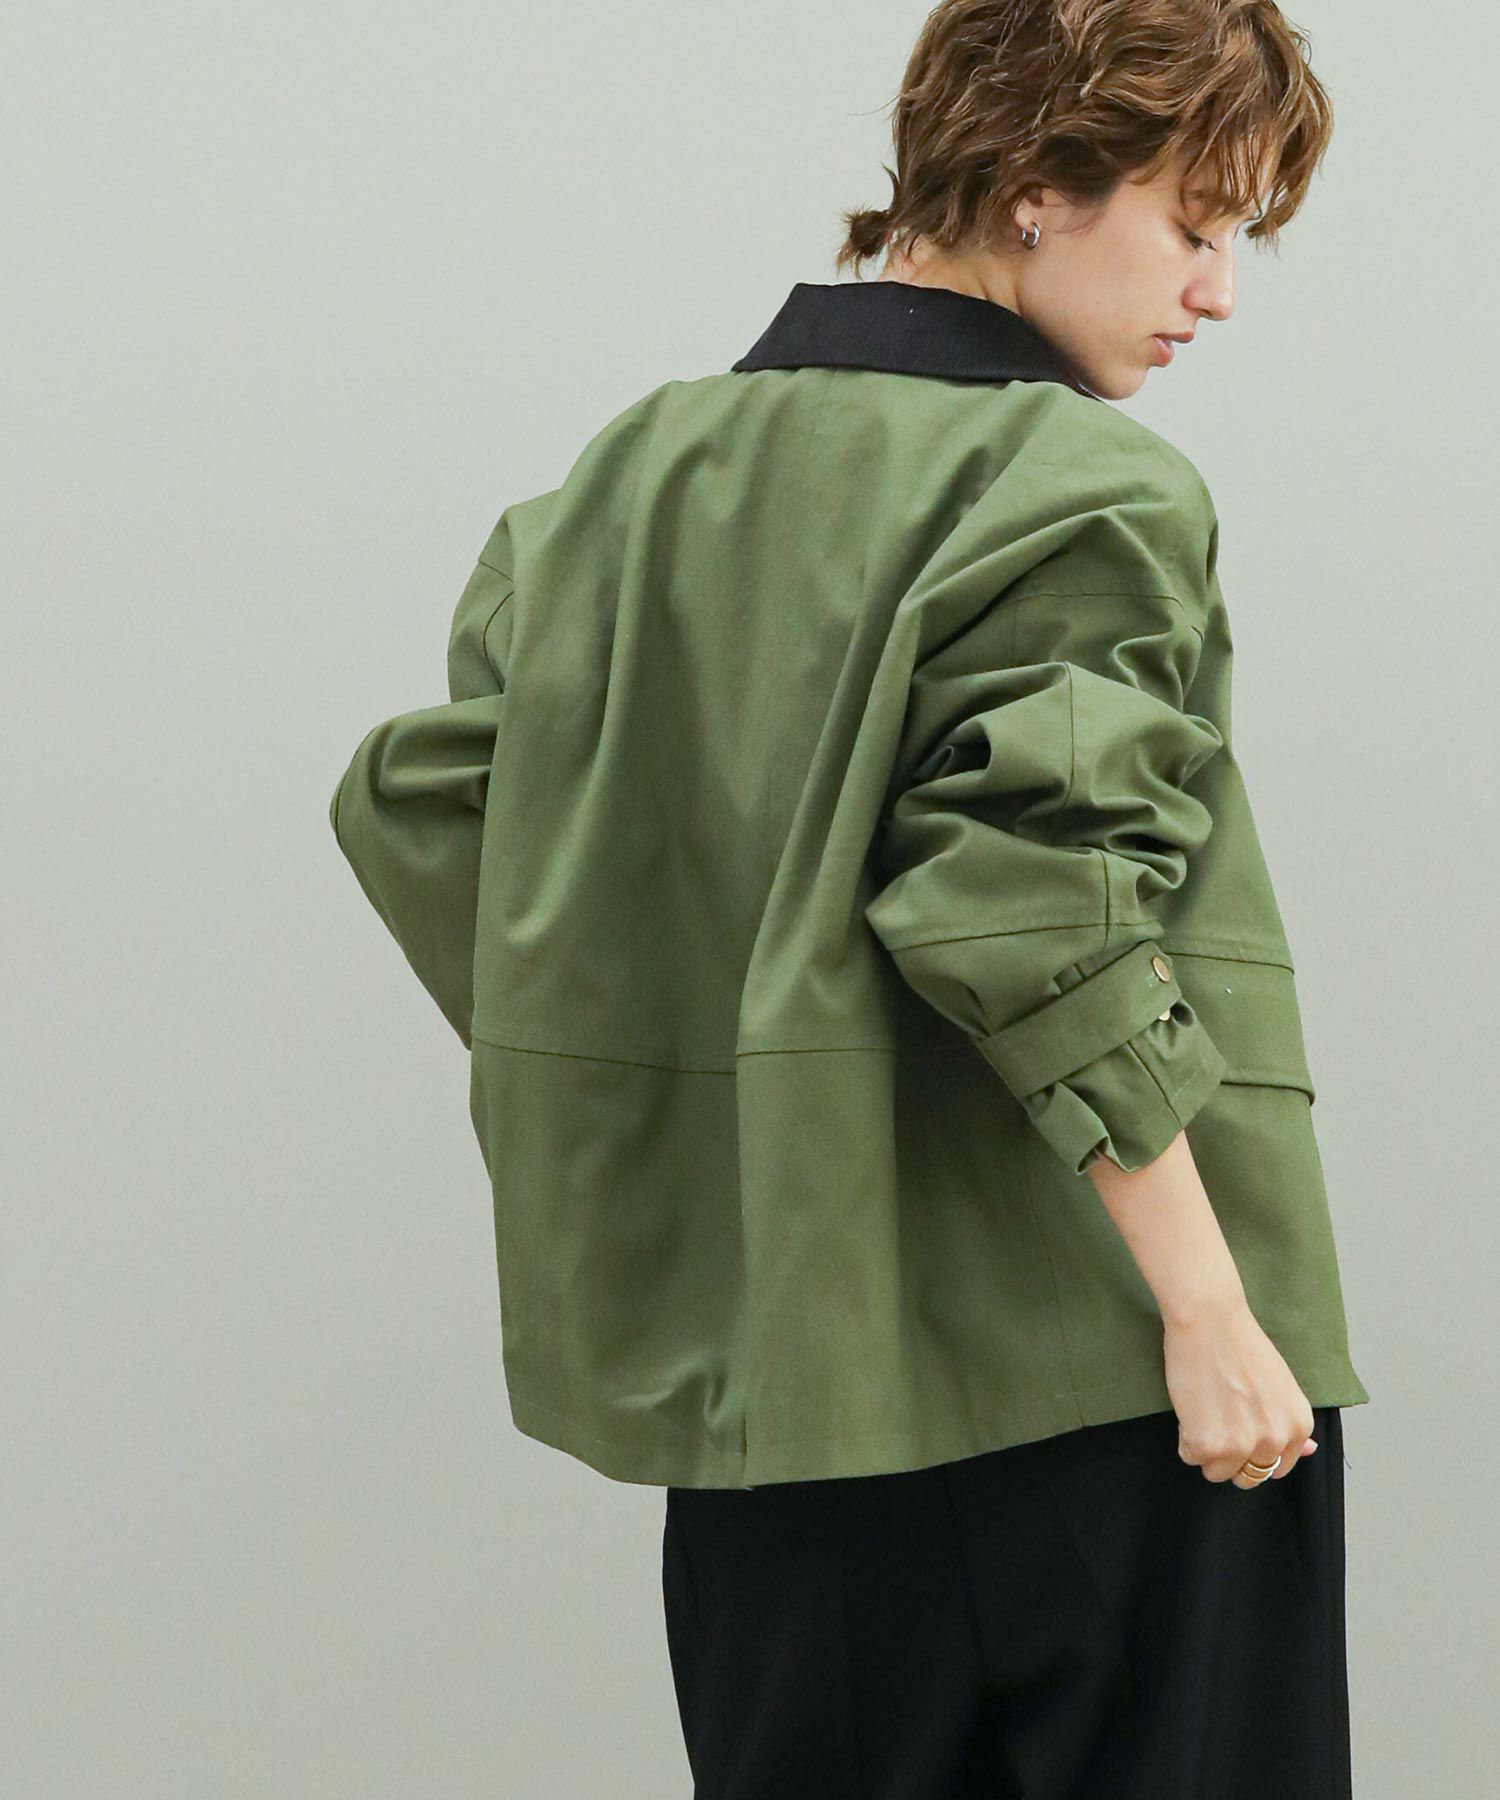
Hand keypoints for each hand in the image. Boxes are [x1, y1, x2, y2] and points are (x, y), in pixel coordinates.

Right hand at [1162, 1295, 1317, 1488]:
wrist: (1210, 1320)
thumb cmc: (1241, 1343)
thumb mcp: (1282, 1386)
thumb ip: (1290, 1423)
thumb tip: (1309, 1452)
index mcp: (1298, 1427)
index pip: (1276, 1468)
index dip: (1253, 1451)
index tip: (1239, 1430)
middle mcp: (1275, 1441)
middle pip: (1248, 1476)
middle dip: (1230, 1456)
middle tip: (1218, 1420)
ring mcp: (1241, 1445)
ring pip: (1217, 1472)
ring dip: (1205, 1448)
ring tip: (1203, 1413)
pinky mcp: (1208, 1444)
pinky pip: (1190, 1457)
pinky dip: (1184, 1438)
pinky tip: (1190, 1408)